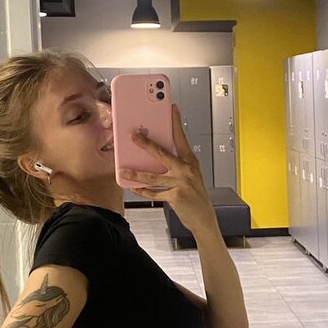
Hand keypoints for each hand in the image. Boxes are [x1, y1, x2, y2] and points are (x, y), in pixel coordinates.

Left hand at [119, 103, 215, 233]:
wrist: (204, 218)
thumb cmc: (196, 196)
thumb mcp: (191, 175)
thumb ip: (178, 165)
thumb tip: (156, 156)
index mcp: (191, 161)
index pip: (181, 138)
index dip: (176, 122)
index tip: (171, 109)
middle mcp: (186, 170)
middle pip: (162, 153)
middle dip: (146, 144)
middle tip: (134, 136)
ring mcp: (181, 183)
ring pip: (153, 176)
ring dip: (136, 173)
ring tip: (123, 170)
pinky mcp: (175, 196)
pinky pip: (154, 192)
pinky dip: (143, 191)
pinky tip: (134, 188)